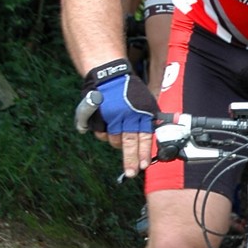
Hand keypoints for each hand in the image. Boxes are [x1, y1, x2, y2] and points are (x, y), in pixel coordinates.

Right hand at [74, 60, 157, 176]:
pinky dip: (104, 133)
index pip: (144, 137)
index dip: (143, 153)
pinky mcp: (98, 118)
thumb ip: (146, 120)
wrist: (108, 74)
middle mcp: (126, 115)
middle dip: (130, 160)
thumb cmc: (128, 89)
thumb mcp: (144, 102)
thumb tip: (149, 140)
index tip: (143, 165)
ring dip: (116, 142)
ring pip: (113, 140)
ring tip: (118, 133)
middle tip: (130, 173)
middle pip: (128, 143)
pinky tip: (107, 125)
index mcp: (140, 112)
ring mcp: (110, 117)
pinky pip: (101, 134)